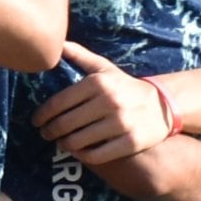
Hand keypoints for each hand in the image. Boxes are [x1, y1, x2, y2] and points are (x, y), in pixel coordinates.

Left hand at [33, 43, 172, 161]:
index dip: (42, 115)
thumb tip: (59, 44)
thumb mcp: (105, 68)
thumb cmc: (125, 86)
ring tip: (62, 143)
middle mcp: (109, 102)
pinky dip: (82, 156)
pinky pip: (96, 155)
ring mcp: (121, 123)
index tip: (36, 121)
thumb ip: (81, 57)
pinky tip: (79, 152)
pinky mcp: (130, 142)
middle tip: (46, 134)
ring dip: (64, 144)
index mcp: (98, 83)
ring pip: (77, 141)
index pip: (59, 103)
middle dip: (50, 131)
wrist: (164, 104)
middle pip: (65, 124)